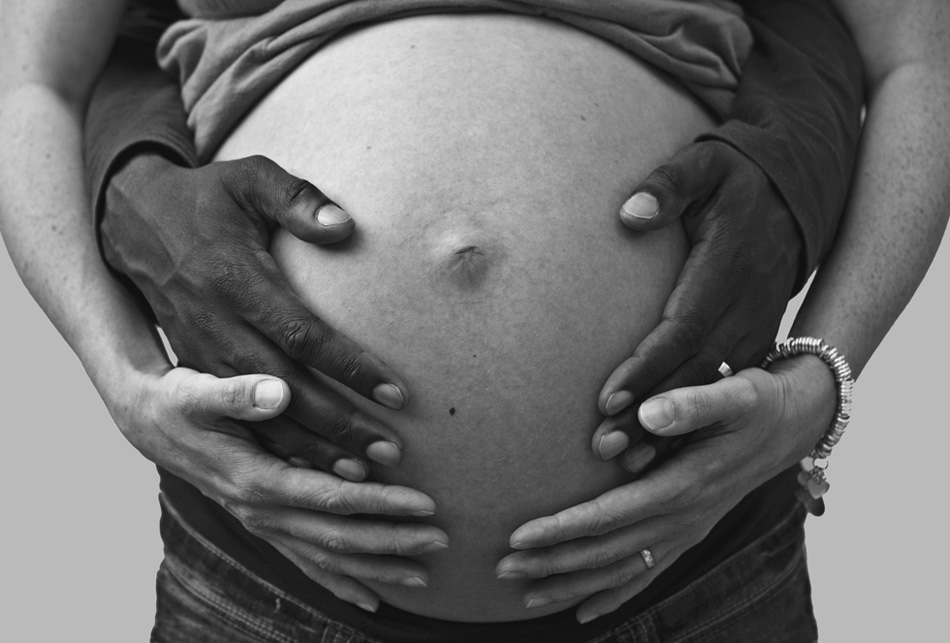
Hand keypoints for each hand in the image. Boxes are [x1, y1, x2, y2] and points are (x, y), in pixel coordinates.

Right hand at [102, 153, 407, 478]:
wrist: (131, 219)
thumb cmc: (207, 197)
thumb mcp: (250, 179)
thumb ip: (298, 199)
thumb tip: (346, 227)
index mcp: (235, 280)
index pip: (302, 334)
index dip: (350, 367)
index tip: (396, 392)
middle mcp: (216, 323)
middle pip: (285, 388)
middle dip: (339, 424)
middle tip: (390, 450)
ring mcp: (202, 351)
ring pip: (258, 414)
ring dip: (311, 447)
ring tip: (362, 472)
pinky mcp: (195, 366)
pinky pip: (237, 417)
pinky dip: (276, 445)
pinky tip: (312, 468)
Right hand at [115, 364, 447, 611]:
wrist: (150, 422)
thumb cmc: (178, 402)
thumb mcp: (197, 391)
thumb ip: (239, 393)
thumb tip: (279, 391)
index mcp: (255, 479)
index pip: (331, 498)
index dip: (380, 503)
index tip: (424, 503)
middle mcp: (261, 512)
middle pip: (337, 538)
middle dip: (392, 542)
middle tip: (440, 541)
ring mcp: (262, 524)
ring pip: (326, 558)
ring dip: (376, 568)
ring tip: (423, 577)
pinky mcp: (264, 523)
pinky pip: (307, 563)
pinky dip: (341, 581)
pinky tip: (370, 598)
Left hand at [497, 357, 833, 622]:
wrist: (795, 425)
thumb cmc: (758, 403)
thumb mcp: (734, 394)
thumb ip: (692, 404)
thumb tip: (649, 413)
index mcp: (684, 485)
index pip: (612, 515)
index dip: (565, 528)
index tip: (521, 535)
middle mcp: (684, 519)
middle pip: (608, 551)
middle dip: (553, 563)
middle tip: (503, 568)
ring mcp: (687, 532)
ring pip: (621, 570)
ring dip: (572, 584)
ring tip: (525, 594)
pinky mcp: (689, 534)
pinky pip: (648, 574)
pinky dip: (613, 596)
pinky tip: (583, 613)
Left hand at [593, 141, 802, 470]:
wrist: (790, 192)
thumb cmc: (734, 178)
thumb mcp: (705, 166)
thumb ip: (667, 185)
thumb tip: (630, 214)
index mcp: (727, 268)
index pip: (682, 327)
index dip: (645, 366)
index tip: (606, 399)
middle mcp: (746, 304)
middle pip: (694, 370)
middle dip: (650, 412)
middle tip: (604, 445)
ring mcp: (757, 325)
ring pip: (712, 387)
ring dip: (671, 426)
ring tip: (626, 461)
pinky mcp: (759, 336)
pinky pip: (726, 385)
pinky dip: (695, 418)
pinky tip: (663, 446)